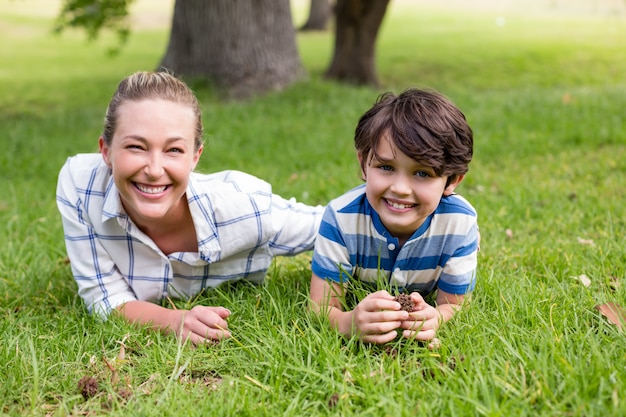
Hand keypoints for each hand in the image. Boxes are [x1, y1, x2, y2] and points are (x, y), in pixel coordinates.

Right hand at [116, 301, 230, 345]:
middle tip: (227, 336)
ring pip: (204, 344)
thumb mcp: (205, 310)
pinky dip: (205, 350)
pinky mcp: (182, 345)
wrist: (173, 322)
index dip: (224, 326)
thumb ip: (217, 311)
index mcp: (197, 312)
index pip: (215, 321)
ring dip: (214, 344)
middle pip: (211, 333)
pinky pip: (197, 350)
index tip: (225, 327)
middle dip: (222, 336)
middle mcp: (190, 323)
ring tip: (217, 341)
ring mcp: (185, 335)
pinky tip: (208, 346)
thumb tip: (228, 313)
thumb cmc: (195, 316)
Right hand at [351, 290, 408, 343]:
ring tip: (400, 323)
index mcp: (362, 306)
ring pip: (380, 328)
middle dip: (395, 315)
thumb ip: (380, 295)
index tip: (399, 305)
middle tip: (405, 314)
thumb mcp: (368, 299)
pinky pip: (378, 339)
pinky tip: (395, 333)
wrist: (348, 325)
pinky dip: (388, 337)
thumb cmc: (364, 310)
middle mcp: (361, 317)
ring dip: (393, 325)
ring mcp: (363, 329)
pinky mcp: (365, 339)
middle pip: (381, 316)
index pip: (377, 303)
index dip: (389, 304)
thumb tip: (394, 298)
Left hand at [399, 292, 440, 341]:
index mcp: (431, 312)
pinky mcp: (433, 338)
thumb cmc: (422, 309)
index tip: (403, 315)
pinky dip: (435, 345)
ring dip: (416, 334)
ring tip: (404, 334)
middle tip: (399, 324)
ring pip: (428, 334)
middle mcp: (434, 322)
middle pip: (423, 325)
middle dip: (410, 325)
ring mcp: (434, 331)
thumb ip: (415, 298)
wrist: (433, 317)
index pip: (422, 314)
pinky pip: (437, 343)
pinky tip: (429, 346)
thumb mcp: (419, 302)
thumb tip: (412, 297)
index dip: (412, 315)